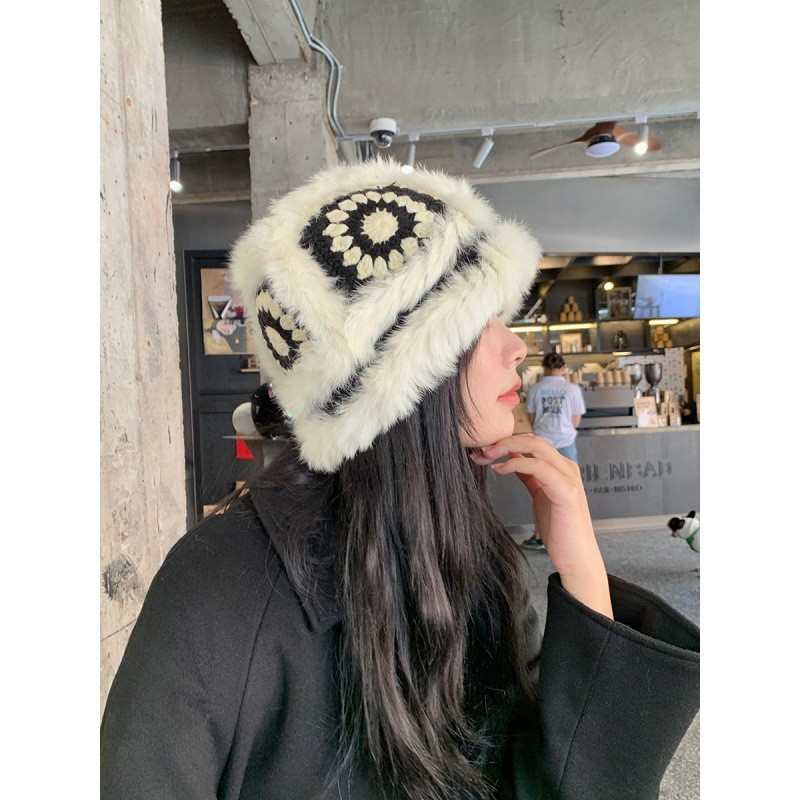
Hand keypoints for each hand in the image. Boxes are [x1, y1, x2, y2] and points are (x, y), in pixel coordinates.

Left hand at [471, 434, 612, 618]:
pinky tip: (499, 470)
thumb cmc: (558, 529)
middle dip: (504, 441)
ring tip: (486, 456)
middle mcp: (567, 468)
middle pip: (533, 439)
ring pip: (536, 446)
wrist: (577, 558)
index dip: (506, 442)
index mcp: (561, 467)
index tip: (483, 451)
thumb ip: (529, 475)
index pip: (532, 442)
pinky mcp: (566, 491)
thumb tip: (511, 457)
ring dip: (506, 447)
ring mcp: (568, 478)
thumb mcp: (539, 494)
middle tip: (481, 450)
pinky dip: (515, 464)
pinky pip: (538, 467)